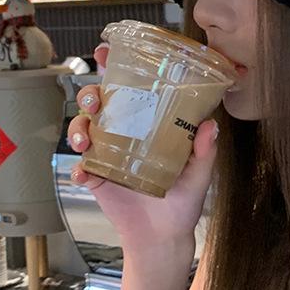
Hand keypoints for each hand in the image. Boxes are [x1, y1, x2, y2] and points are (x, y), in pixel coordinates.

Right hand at [67, 43, 218, 248]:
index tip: (107, 52)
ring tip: (86, 141)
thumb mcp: (199, 175)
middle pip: (99, 103)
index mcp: (149, 124)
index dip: (115, 68)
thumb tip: (211, 125)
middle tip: (96, 100)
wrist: (163, 237)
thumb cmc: (183, 202)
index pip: (131, 89)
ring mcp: (108, 154)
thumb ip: (204, 152)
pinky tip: (86, 173)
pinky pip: (80, 167)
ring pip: (83, 129)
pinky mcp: (96, 178)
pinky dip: (79, 168)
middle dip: (90, 94)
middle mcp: (125, 133)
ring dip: (78, 129)